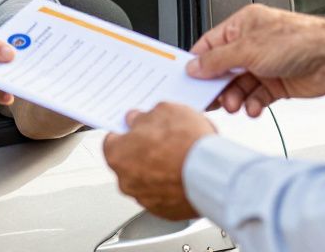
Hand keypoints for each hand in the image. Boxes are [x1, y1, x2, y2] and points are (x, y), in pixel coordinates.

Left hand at [103, 102, 215, 219]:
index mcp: (117, 154)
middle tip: (164, 142)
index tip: (138, 128)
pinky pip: (163, 196)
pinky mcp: (164, 212)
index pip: (112, 140)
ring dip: (157, 172)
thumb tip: (137, 119)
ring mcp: (144, 199)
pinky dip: (170, 188)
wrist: (212, 174)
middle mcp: (126, 181)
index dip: (128, 132)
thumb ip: (143, 116)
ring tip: (180, 159)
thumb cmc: (186, 143)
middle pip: (129, 163)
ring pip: (146, 181)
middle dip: (143, 153)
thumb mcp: (164, 111)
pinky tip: (185, 175)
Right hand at [188, 3, 324, 116]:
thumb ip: (218, 60)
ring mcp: (265, 65)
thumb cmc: (298, 40)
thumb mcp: (247, 48)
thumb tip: (195, 66)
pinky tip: (253, 108)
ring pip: (239, 86)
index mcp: (242, 26)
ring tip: (235, 104)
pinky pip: (256, 97)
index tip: (189, 79)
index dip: (199, 63)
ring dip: (235, 97)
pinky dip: (253, 104)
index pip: (211, 45)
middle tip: (211, 99)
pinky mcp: (277, 84)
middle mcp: (252, 44)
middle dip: (218, 85)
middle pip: (223, 69)